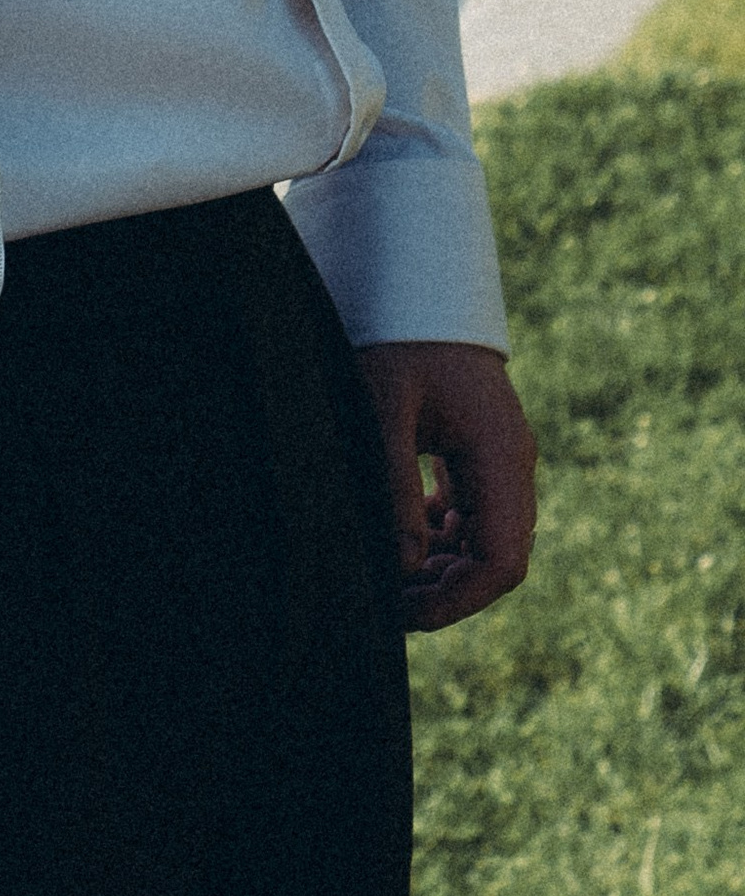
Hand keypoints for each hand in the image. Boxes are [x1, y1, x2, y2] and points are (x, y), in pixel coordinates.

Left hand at [357, 338, 536, 630]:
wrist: (417, 280)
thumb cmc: (398, 335)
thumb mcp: (383, 405)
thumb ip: (393, 483)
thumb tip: (401, 566)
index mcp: (501, 455)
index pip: (502, 561)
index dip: (459, 601)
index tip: (406, 614)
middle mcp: (512, 462)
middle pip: (498, 558)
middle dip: (447, 590)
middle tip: (387, 601)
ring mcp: (500, 455)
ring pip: (486, 537)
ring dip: (444, 564)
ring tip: (388, 574)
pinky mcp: (481, 448)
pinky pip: (474, 511)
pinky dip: (442, 534)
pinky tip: (403, 533)